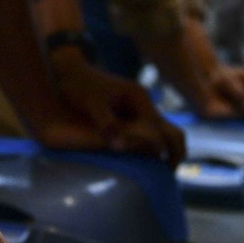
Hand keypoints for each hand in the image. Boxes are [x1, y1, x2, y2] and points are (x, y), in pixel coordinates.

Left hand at [49, 55, 185, 164]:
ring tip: (159, 172)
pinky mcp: (128, 112)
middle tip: (169, 173)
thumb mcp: (92, 104)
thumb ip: (106, 124)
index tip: (162, 168)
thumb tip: (120, 147)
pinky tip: (141, 161)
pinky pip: (145, 131)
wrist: (69, 68)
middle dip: (174, 150)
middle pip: (168, 128)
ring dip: (162, 149)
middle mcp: (142, 103)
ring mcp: (137, 107)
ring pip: (159, 131)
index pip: (158, 128)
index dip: (161, 148)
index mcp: (139, 98)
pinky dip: (149, 145)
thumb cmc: (79, 84)